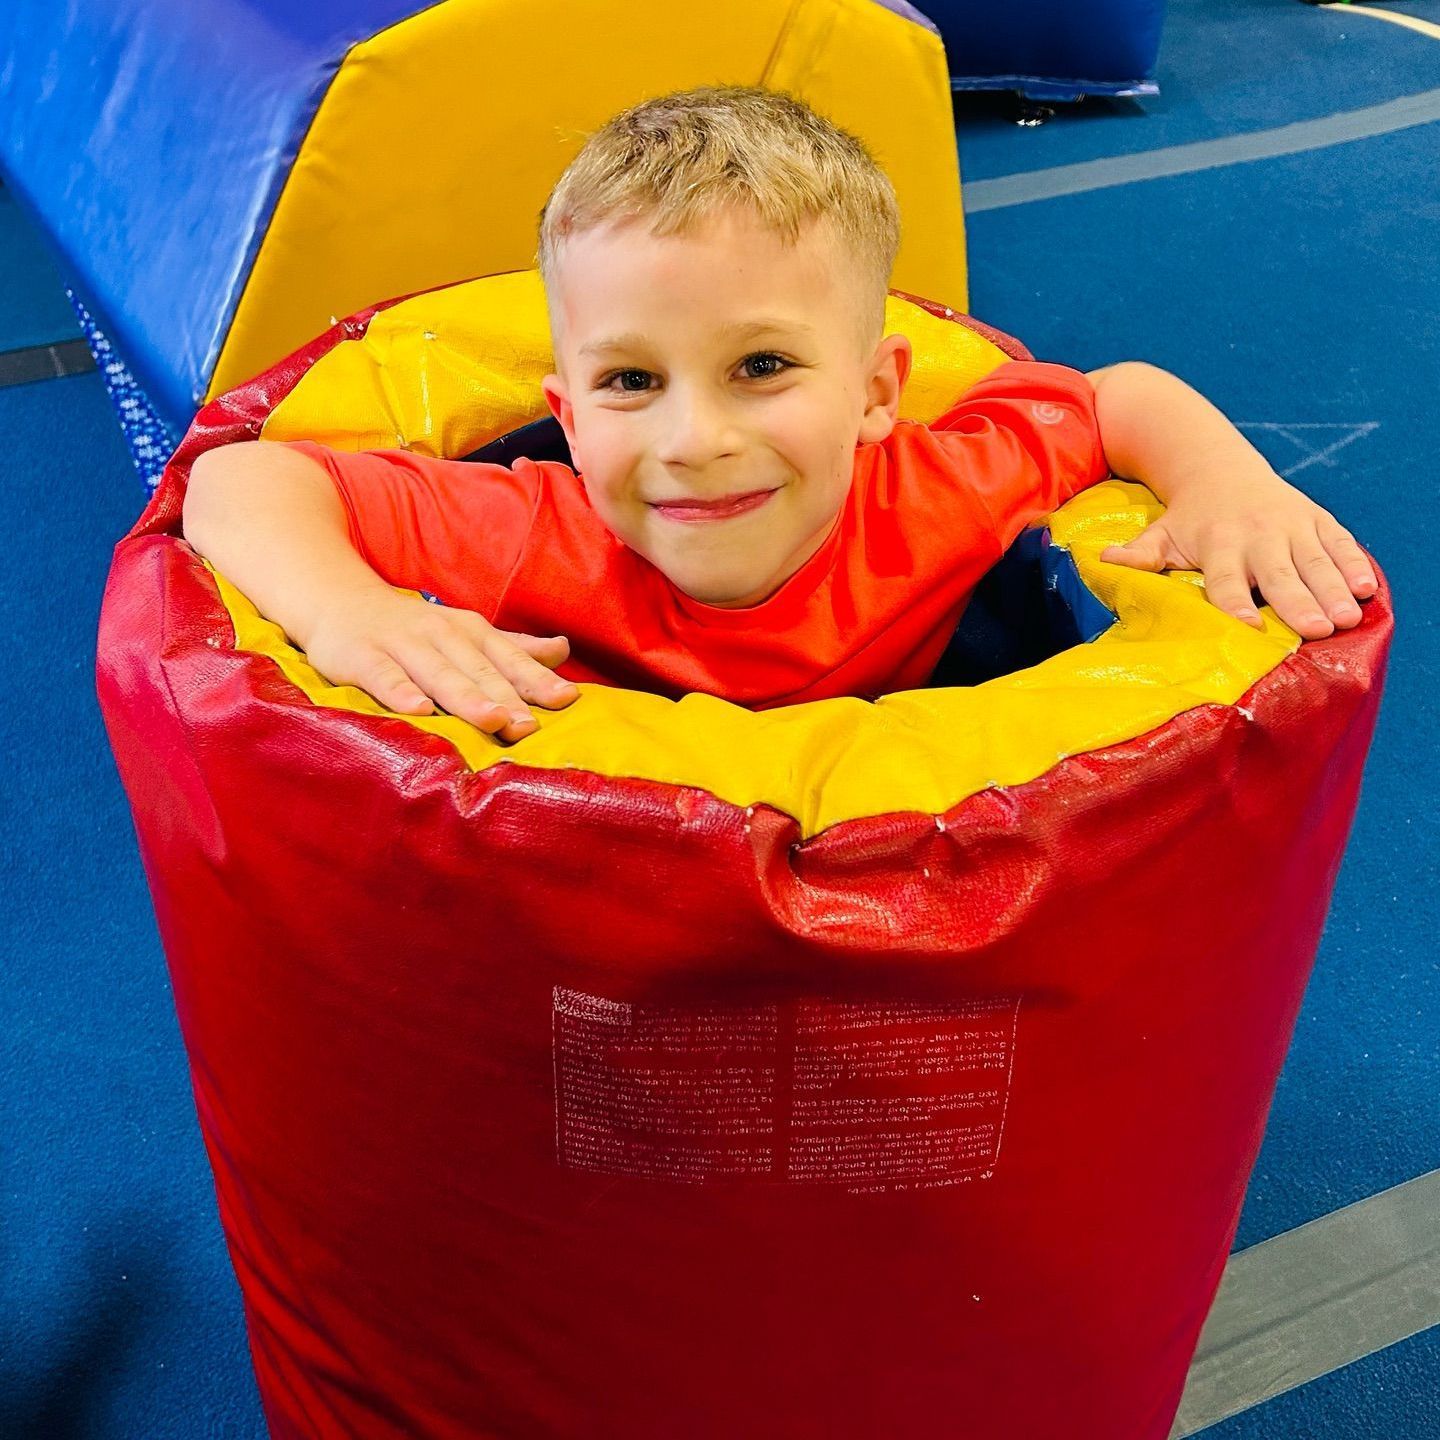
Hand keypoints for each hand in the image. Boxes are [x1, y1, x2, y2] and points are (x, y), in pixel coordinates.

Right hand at [302, 588, 578, 741]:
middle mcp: (441, 635)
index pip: (510, 658)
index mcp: (471, 632)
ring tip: (492, 719)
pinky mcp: (363, 657)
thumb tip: (563, 651)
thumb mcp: (467, 633)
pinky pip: (385, 677)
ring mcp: (402, 644)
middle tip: (531, 726)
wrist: (339, 600)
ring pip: (439, 673)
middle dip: (507, 696)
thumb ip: (514, 648)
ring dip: (466, 696)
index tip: (566, 700)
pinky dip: (402, 692)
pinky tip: (420, 711)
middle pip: (479, 670)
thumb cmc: (415, 628)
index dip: (537, 679)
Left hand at [1099, 471, 1377, 638]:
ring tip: (1346, 617)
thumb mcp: (1160, 534)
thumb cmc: (1188, 518)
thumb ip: (1138, 555)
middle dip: (1296, 601)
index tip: (1247, 626)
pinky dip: (1353, 563)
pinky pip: (1339, 543)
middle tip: (1315, 629)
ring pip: (1315, 561)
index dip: (1235, 603)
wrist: (1219, 467)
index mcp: (1217, 544)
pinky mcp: (1317, 519)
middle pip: (1278, 574)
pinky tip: (1367, 588)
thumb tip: (1103, 561)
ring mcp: (1291, 525)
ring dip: (1332, 589)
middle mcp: (1257, 534)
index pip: (1225, 581)